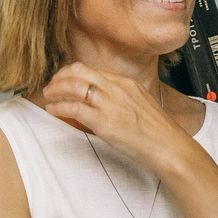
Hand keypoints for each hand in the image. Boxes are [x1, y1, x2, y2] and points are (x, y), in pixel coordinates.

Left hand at [35, 62, 192, 175]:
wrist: (170, 147)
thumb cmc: (159, 133)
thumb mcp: (141, 105)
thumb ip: (122, 100)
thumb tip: (104, 104)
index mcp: (126, 83)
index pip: (92, 70)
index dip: (73, 74)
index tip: (65, 80)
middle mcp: (116, 88)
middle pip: (79, 71)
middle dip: (60, 77)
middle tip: (52, 86)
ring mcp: (109, 104)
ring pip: (73, 86)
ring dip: (55, 90)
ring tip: (48, 97)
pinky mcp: (103, 121)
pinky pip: (74, 108)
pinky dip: (59, 107)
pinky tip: (53, 110)